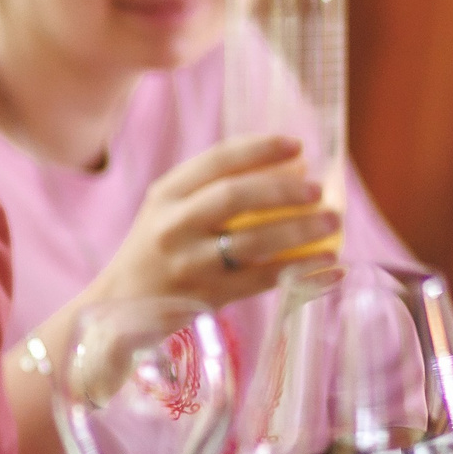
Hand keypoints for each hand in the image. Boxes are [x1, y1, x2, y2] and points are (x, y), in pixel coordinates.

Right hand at [96, 133, 341, 306]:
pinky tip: (326, 263)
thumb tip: (290, 169)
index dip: (261, 149)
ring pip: (252, 240)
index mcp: (166, 193)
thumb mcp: (170, 211)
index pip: (217, 160)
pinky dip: (298, 270)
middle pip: (235, 196)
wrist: (120, 307)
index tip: (297, 146)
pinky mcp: (205, 297)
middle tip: (319, 190)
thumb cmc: (158, 251)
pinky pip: (260, 280)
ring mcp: (188, 263)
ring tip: (332, 223)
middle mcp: (173, 225)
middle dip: (283, 190)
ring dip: (299, 230)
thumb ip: (212, 189)